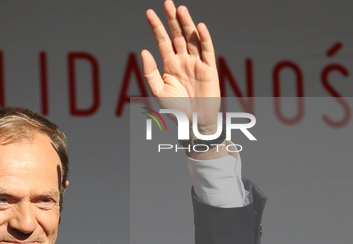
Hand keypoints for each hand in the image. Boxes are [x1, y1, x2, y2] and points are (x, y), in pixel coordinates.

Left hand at [141, 0, 220, 128]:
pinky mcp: (209, 69)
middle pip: (177, 35)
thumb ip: (150, 72)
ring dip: (186, 24)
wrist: (193, 123)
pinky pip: (206, 50)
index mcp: (170, 65)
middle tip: (167, 3)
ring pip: (192, 39)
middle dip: (172, 19)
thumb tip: (144, 50)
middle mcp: (183, 61)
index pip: (162, 41)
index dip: (156, 27)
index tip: (149, 12)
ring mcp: (196, 63)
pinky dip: (203, 38)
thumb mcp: (158, 91)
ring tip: (180, 9)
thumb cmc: (175, 110)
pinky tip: (198, 26)